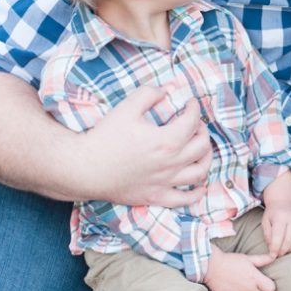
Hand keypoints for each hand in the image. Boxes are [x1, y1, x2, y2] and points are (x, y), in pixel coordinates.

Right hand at [83, 87, 211, 206]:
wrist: (84, 168)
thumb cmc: (104, 137)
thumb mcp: (126, 108)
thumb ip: (149, 94)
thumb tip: (168, 90)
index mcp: (167, 141)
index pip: (192, 121)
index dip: (195, 108)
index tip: (190, 103)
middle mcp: (171, 163)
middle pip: (202, 146)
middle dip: (202, 131)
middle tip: (195, 124)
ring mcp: (165, 182)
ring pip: (200, 172)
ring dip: (206, 158)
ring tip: (201, 149)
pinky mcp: (155, 197)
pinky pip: (184, 200)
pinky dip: (196, 193)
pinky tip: (200, 186)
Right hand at [204, 246, 275, 290]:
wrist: (211, 267)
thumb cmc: (230, 261)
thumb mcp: (247, 258)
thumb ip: (262, 259)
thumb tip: (274, 256)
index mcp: (254, 277)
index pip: (271, 289)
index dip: (269, 287)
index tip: (265, 284)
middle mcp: (249, 289)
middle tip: (257, 290)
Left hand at [261, 204, 290, 262]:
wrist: (283, 203)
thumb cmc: (272, 215)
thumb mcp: (265, 222)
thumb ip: (268, 236)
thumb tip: (272, 250)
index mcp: (280, 217)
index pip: (278, 237)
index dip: (274, 249)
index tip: (272, 255)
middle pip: (289, 241)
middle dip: (282, 251)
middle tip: (278, 253)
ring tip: (285, 249)